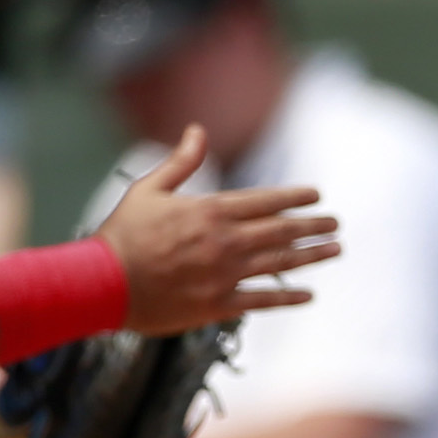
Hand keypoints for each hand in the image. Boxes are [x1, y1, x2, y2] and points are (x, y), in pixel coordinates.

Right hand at [94, 130, 336, 334]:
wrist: (101, 284)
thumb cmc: (122, 235)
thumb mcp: (148, 189)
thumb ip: (180, 162)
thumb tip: (197, 131)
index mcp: (211, 211)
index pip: (266, 201)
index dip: (295, 197)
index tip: (317, 196)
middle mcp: (225, 242)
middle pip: (281, 231)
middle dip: (313, 226)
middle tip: (336, 224)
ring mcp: (224, 275)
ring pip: (279, 263)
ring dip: (311, 257)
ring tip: (334, 250)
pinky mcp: (217, 306)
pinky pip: (262, 301)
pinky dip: (288, 298)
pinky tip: (309, 295)